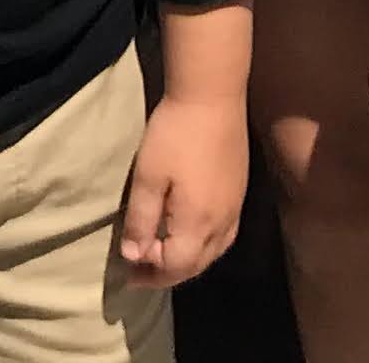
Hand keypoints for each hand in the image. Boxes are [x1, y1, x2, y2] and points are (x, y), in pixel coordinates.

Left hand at [114, 88, 245, 283]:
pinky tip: (192, 233)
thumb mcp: (148, 176)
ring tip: (164, 255)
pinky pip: (225, 235)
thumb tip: (134, 257)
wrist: (212, 95)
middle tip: (141, 269)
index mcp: (198, 223)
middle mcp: (222, 222)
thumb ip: (141, 220)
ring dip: (189, 260)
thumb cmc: (174, 134)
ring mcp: (236, 207)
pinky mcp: (240, 191)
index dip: (151, 274)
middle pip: (198, 265)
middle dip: (169, 273)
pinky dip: (206, 245)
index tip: (128, 268)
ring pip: (214, 251)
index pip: (176, 267)